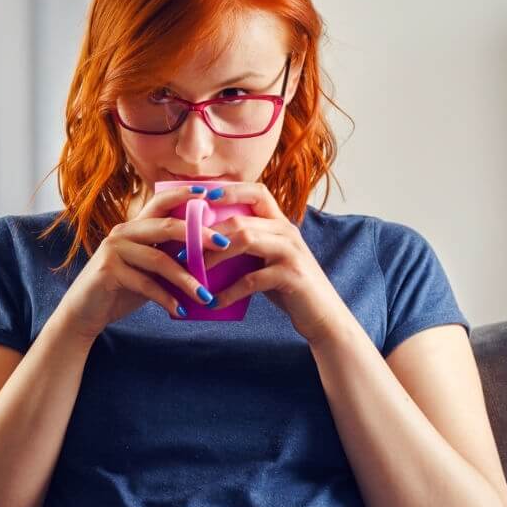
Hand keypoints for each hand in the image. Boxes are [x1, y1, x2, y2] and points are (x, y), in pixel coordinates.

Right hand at [56, 187, 227, 340]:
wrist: (86, 311)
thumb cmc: (121, 288)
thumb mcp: (147, 270)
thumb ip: (168, 257)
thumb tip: (207, 256)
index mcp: (134, 227)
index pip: (160, 202)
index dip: (184, 194)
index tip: (210, 194)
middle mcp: (123, 232)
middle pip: (166, 226)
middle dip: (198, 235)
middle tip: (225, 245)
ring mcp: (114, 250)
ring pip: (159, 259)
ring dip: (186, 279)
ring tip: (206, 295)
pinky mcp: (108, 271)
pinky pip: (146, 283)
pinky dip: (166, 298)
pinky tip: (181, 310)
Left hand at [194, 182, 348, 343]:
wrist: (323, 316)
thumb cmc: (288, 287)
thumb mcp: (268, 260)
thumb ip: (247, 246)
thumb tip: (204, 243)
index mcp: (280, 224)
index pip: (258, 192)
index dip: (231, 190)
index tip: (204, 197)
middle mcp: (287, 232)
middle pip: (240, 219)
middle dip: (207, 234)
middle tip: (182, 249)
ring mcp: (291, 252)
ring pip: (244, 240)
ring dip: (214, 256)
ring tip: (194, 272)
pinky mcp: (291, 275)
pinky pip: (251, 279)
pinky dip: (229, 291)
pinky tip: (214, 302)